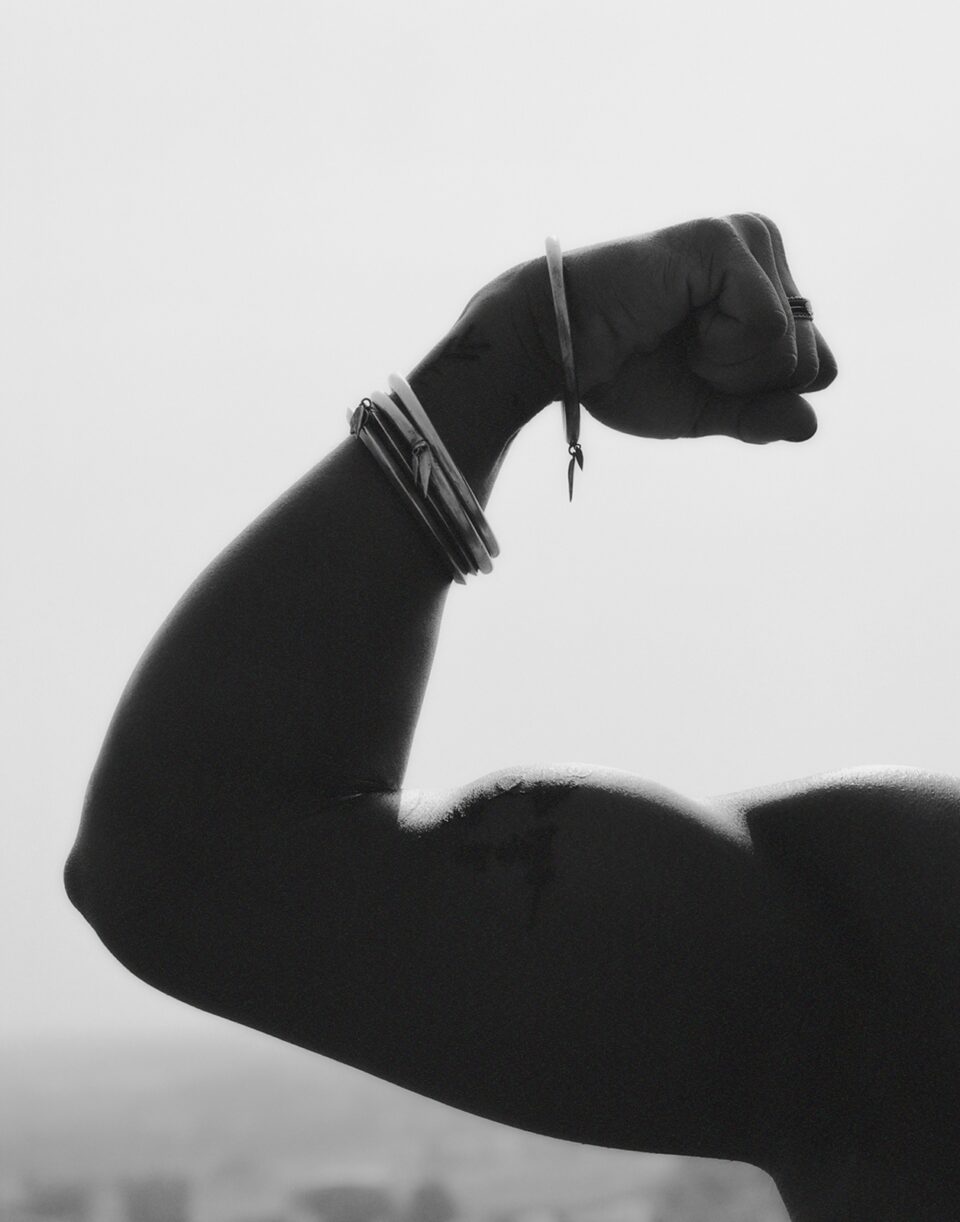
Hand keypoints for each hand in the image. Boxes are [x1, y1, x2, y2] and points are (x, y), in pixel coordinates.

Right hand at [517, 214, 837, 443]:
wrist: (559, 352)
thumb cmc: (625, 375)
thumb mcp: (708, 410)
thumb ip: (761, 417)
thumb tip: (811, 425)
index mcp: (769, 285)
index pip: (818, 368)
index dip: (755, 394)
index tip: (695, 370)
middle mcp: (767, 251)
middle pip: (810, 359)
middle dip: (742, 383)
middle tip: (680, 352)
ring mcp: (748, 238)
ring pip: (791, 345)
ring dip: (726, 366)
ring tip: (674, 334)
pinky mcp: (724, 239)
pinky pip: (768, 326)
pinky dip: (721, 349)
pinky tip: (675, 320)